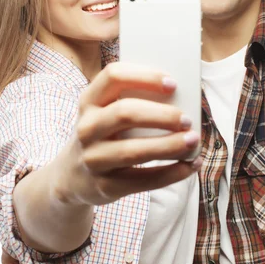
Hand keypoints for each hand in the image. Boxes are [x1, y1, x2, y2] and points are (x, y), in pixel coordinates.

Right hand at [57, 62, 201, 206]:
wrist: (71, 177)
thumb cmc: (101, 136)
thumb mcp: (102, 113)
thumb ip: (130, 101)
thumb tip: (182, 99)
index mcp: (89, 102)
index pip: (113, 76)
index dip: (145, 77)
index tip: (172, 84)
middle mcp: (87, 128)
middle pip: (125, 113)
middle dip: (162, 116)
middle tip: (187, 120)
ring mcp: (93, 159)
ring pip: (135, 151)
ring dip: (170, 146)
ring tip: (193, 142)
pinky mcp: (105, 186)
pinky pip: (144, 180)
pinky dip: (172, 174)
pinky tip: (190, 166)